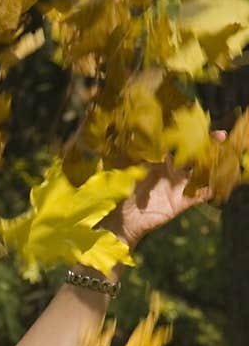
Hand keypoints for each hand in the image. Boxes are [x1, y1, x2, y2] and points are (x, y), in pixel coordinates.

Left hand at [101, 132, 224, 249]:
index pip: (179, 145)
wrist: (121, 218)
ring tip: (224, 158)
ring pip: (200, 174)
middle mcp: (172, 173)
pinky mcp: (179, 204)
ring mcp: (177, 188)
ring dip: (212, 167)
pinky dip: (207, 191)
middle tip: (221, 136)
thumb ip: (131, 151)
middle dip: (208, 146)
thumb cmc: (121, 191)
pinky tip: (217, 184)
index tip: (199, 126)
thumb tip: (127, 131)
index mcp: (160, 161)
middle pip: (194, 157)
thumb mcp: (125, 167)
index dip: (190, 135)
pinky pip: (197, 196)